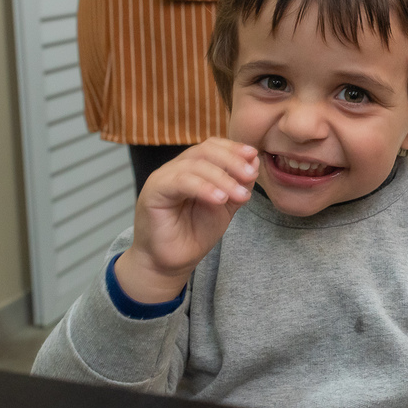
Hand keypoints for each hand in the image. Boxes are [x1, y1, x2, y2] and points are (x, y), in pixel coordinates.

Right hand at [114, 139, 258, 302]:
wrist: (172, 262)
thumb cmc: (196, 233)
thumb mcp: (226, 205)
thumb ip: (239, 184)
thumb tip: (254, 160)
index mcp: (193, 166)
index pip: (213, 146)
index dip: (234, 148)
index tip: (254, 156)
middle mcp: (177, 167)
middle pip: (205, 150)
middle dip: (232, 161)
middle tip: (250, 176)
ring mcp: (163, 177)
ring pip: (196, 165)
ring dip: (222, 178)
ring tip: (240, 195)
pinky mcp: (154, 191)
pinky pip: (181, 182)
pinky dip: (204, 187)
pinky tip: (219, 198)